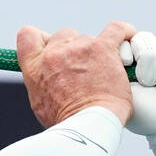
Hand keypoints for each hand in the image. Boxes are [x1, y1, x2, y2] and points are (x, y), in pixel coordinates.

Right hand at [17, 22, 134, 126]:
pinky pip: (117, 30)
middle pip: (63, 36)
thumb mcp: (41, 103)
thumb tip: (49, 81)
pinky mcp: (102, 48)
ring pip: (88, 38)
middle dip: (73, 48)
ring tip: (106, 70)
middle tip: (85, 67)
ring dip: (96, 50)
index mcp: (34, 67)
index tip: (52, 47)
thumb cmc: (67, 122)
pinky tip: (127, 38)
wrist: (87, 126)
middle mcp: (53, 53)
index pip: (28, 36)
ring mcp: (78, 48)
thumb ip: (43, 83)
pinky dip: (124, 33)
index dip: (42, 39)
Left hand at [119, 32, 155, 155]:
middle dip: (148, 61)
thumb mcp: (121, 94)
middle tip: (148, 82)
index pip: (124, 38)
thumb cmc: (143, 116)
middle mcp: (148, 59)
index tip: (125, 63)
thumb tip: (103, 51)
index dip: (126, 48)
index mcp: (128, 64)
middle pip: (146, 40)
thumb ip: (111, 72)